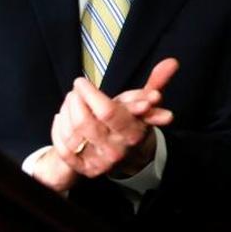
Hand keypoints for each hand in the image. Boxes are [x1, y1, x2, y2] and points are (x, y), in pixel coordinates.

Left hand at [50, 58, 177, 179]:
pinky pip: (62, 148)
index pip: (107, 112)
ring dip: (65, 111)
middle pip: (84, 122)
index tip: (82, 81)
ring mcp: (99, 162)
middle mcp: (116, 150)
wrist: (128, 155)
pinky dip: (58, 130)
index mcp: (132, 133)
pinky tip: (62, 118)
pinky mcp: (84, 169)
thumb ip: (156, 82)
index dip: (90, 94)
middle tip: (75, 91)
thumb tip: (172, 62)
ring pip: (71, 134)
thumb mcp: (144, 102)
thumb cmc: (132, 121)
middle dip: (74, 101)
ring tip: (70, 101)